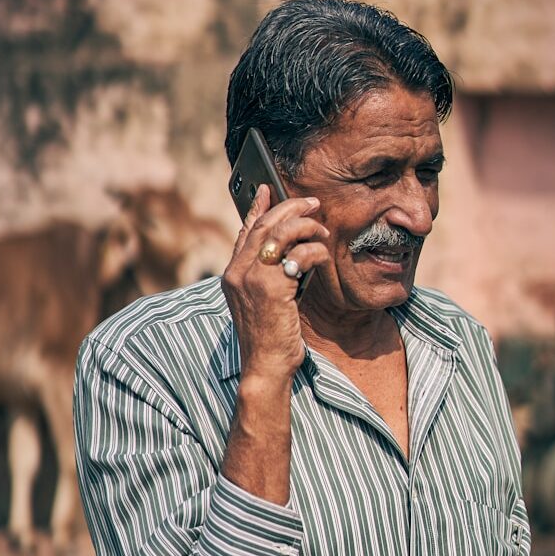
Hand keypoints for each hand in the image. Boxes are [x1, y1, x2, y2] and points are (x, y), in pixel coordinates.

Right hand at [221, 184, 329, 382]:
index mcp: (231, 274)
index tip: (268, 189)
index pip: (245, 231)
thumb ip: (267, 274)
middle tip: (313, 204)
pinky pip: (298, 255)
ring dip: (306, 227)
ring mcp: (251, 279)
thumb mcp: (263, 300)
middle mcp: (236, 272)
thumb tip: (289, 251)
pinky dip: (315, 252)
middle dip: (290, 208)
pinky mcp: (271, 287)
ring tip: (322, 231)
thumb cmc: (270, 337)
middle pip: (264, 225)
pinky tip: (323, 257)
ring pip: (281, 234)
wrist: (265, 366)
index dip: (257, 207)